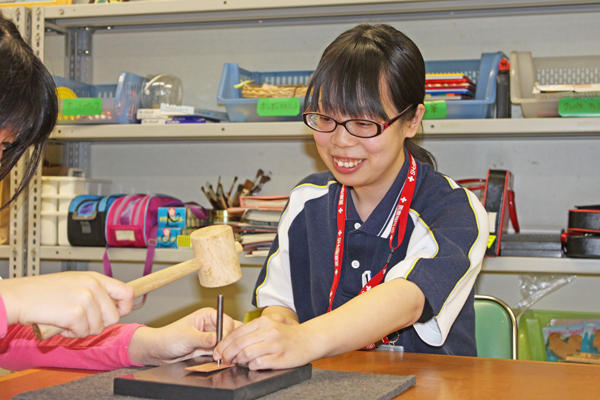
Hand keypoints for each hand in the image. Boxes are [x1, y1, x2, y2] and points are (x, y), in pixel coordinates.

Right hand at [0, 271, 132, 337]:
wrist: (20, 297)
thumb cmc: (43, 292)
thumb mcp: (75, 283)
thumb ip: (96, 292)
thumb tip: (114, 307)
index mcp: (95, 278)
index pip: (127, 292)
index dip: (124, 307)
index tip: (116, 313)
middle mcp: (93, 286)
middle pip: (114, 316)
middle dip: (99, 324)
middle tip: (81, 320)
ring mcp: (85, 299)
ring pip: (99, 327)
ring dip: (83, 329)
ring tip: (67, 320)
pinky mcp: (75, 313)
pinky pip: (83, 333)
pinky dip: (71, 334)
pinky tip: (61, 324)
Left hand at [128, 307, 241, 365]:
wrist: (159, 351)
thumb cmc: (168, 338)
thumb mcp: (187, 337)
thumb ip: (203, 338)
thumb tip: (217, 339)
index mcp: (208, 315)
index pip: (226, 321)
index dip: (227, 332)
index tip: (224, 343)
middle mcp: (211, 325)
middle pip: (230, 332)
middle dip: (229, 342)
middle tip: (226, 352)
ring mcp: (211, 337)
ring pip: (226, 343)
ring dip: (226, 350)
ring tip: (223, 358)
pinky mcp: (209, 348)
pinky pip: (221, 351)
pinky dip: (222, 356)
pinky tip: (220, 360)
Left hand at [213, 315, 316, 369]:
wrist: (309, 339)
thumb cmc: (287, 334)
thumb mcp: (270, 326)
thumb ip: (252, 332)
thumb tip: (231, 342)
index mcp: (263, 322)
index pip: (236, 333)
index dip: (223, 344)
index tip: (218, 351)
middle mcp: (268, 331)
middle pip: (239, 344)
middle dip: (227, 354)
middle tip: (223, 360)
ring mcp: (274, 344)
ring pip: (247, 354)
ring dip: (238, 360)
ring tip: (237, 363)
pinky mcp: (280, 357)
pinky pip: (258, 363)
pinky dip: (251, 365)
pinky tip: (252, 364)